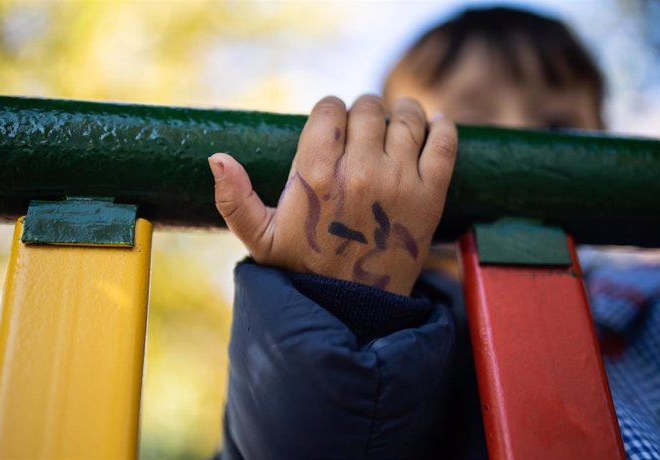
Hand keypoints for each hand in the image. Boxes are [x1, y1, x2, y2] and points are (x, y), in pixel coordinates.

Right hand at [208, 95, 456, 295]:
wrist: (354, 309)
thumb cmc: (305, 271)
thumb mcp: (261, 240)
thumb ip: (234, 199)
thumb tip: (216, 157)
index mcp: (316, 174)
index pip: (329, 110)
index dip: (331, 109)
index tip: (334, 121)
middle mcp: (360, 171)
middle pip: (368, 109)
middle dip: (364, 110)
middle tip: (365, 125)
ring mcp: (399, 181)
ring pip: (406, 119)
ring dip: (402, 112)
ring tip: (398, 117)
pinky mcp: (431, 197)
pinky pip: (444, 144)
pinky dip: (442, 127)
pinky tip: (435, 124)